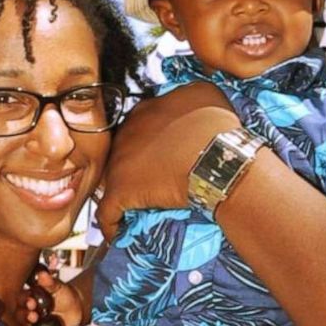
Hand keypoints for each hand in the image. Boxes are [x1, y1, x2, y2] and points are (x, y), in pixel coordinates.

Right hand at [17, 269, 86, 325]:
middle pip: (18, 313)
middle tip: (34, 316)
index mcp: (28, 296)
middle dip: (23, 315)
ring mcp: (29, 322)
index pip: (20, 297)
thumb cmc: (64, 294)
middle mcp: (25, 309)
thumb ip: (50, 283)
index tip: (31, 302)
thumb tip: (43, 275)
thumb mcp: (58, 287)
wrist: (76, 309)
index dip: (23, 300)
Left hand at [95, 82, 236, 241]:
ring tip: (131, 205)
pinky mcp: (119, 191)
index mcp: (147, 109)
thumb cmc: (217, 127)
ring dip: (120, 191)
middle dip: (131, 164)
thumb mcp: (205, 93)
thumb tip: (186, 97)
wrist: (216, 157)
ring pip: (111, 179)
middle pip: (121, 150)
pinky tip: (117, 231)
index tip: (159, 154)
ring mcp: (120, 161)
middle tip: (147, 179)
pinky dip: (111, 224)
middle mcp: (127, 131)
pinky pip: (108, 212)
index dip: (148, 141)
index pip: (140, 125)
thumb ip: (187, 94)